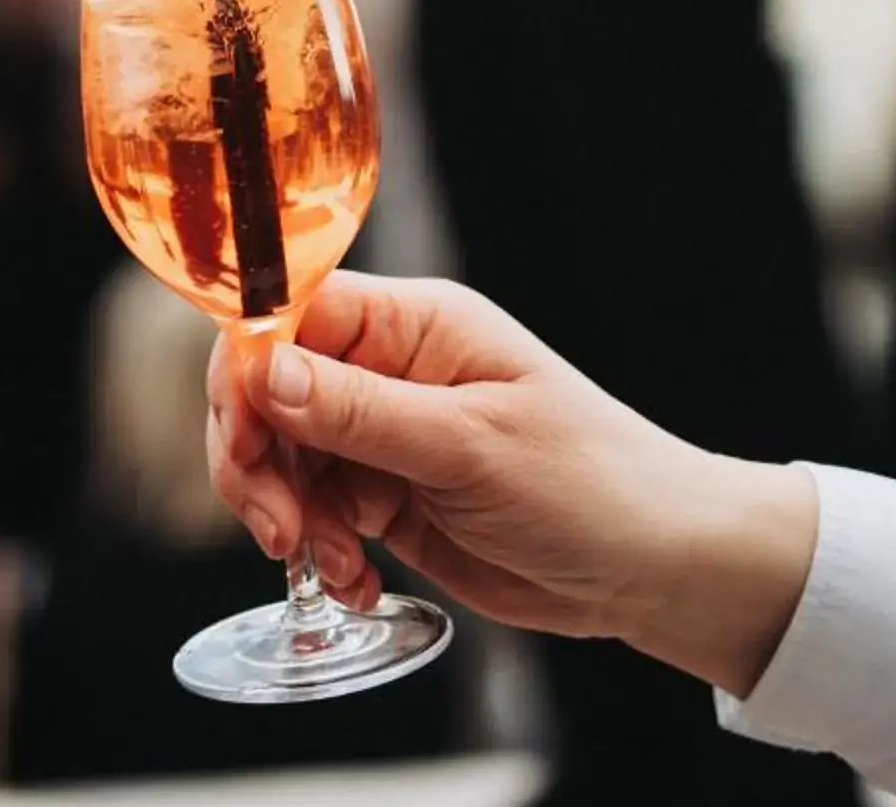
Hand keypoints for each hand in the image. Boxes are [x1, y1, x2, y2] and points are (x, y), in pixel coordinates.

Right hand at [206, 273, 817, 696]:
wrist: (654, 566)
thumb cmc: (590, 481)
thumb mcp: (470, 444)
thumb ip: (359, 411)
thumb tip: (261, 369)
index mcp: (413, 324)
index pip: (290, 315)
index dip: (248, 371)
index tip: (241, 441)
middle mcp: (389, 370)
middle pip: (269, 390)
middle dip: (256, 459)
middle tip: (278, 528)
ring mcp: (386, 435)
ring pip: (284, 457)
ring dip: (290, 515)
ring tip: (336, 565)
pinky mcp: (390, 498)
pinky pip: (317, 513)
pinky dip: (320, 552)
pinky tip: (357, 580)